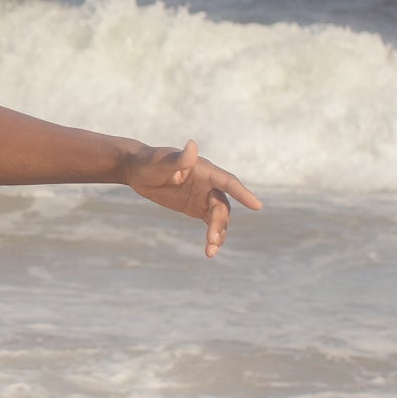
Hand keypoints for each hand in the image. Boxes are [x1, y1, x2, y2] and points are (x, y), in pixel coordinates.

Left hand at [122, 139, 262, 256]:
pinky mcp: (197, 208)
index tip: (258, 207)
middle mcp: (209, 184)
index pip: (228, 181)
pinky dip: (213, 237)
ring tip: (211, 251)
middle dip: (219, 223)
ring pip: (219, 217)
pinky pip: (211, 224)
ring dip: (218, 234)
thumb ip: (178, 159)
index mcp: (204, 170)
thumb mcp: (159, 162)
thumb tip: (192, 146)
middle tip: (212, 240)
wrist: (138, 171)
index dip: (243, 193)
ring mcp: (204, 197)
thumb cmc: (148, 162)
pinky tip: (210, 251)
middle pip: (222, 206)